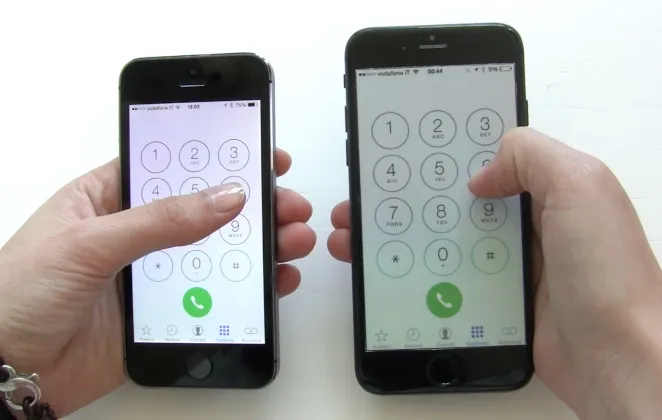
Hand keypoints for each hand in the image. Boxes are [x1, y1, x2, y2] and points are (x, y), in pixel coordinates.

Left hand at [0, 148, 314, 416]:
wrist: (3, 373)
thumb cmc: (14, 294)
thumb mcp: (88, 242)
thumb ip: (161, 220)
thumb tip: (224, 197)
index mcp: (107, 198)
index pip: (173, 168)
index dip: (218, 159)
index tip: (261, 156)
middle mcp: (134, 233)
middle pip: (205, 209)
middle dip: (252, 205)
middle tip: (288, 204)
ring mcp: (151, 275)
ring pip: (216, 252)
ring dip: (258, 245)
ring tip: (292, 239)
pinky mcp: (163, 313)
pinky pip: (214, 295)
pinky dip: (248, 289)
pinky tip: (273, 280)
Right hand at [328, 128, 661, 419]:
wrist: (618, 356)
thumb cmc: (609, 273)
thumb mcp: (581, 185)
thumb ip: (532, 156)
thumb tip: (483, 174)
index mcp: (550, 188)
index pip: (489, 159)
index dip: (446, 154)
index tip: (404, 151)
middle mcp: (529, 224)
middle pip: (455, 202)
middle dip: (408, 198)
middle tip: (364, 198)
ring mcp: (511, 265)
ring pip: (445, 242)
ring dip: (402, 238)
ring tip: (355, 236)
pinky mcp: (498, 301)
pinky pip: (451, 281)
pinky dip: (419, 275)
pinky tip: (388, 275)